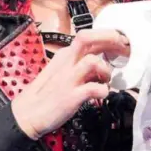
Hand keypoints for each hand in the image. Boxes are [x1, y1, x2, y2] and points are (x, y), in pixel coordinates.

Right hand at [11, 29, 128, 139]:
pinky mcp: (70, 96)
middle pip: (87, 38)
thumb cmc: (48, 93)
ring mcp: (68, 78)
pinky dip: (103, 91)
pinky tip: (101, 94)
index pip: (88, 36)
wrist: (27, 114)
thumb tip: (103, 61)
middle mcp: (66, 62)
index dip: (107, 36)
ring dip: (106, 70)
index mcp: (65, 54)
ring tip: (106, 80)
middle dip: (109, 39)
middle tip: (123, 49)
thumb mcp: (63, 70)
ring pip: (92, 61)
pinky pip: (93, 89)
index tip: (120, 43)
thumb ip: (81, 63)